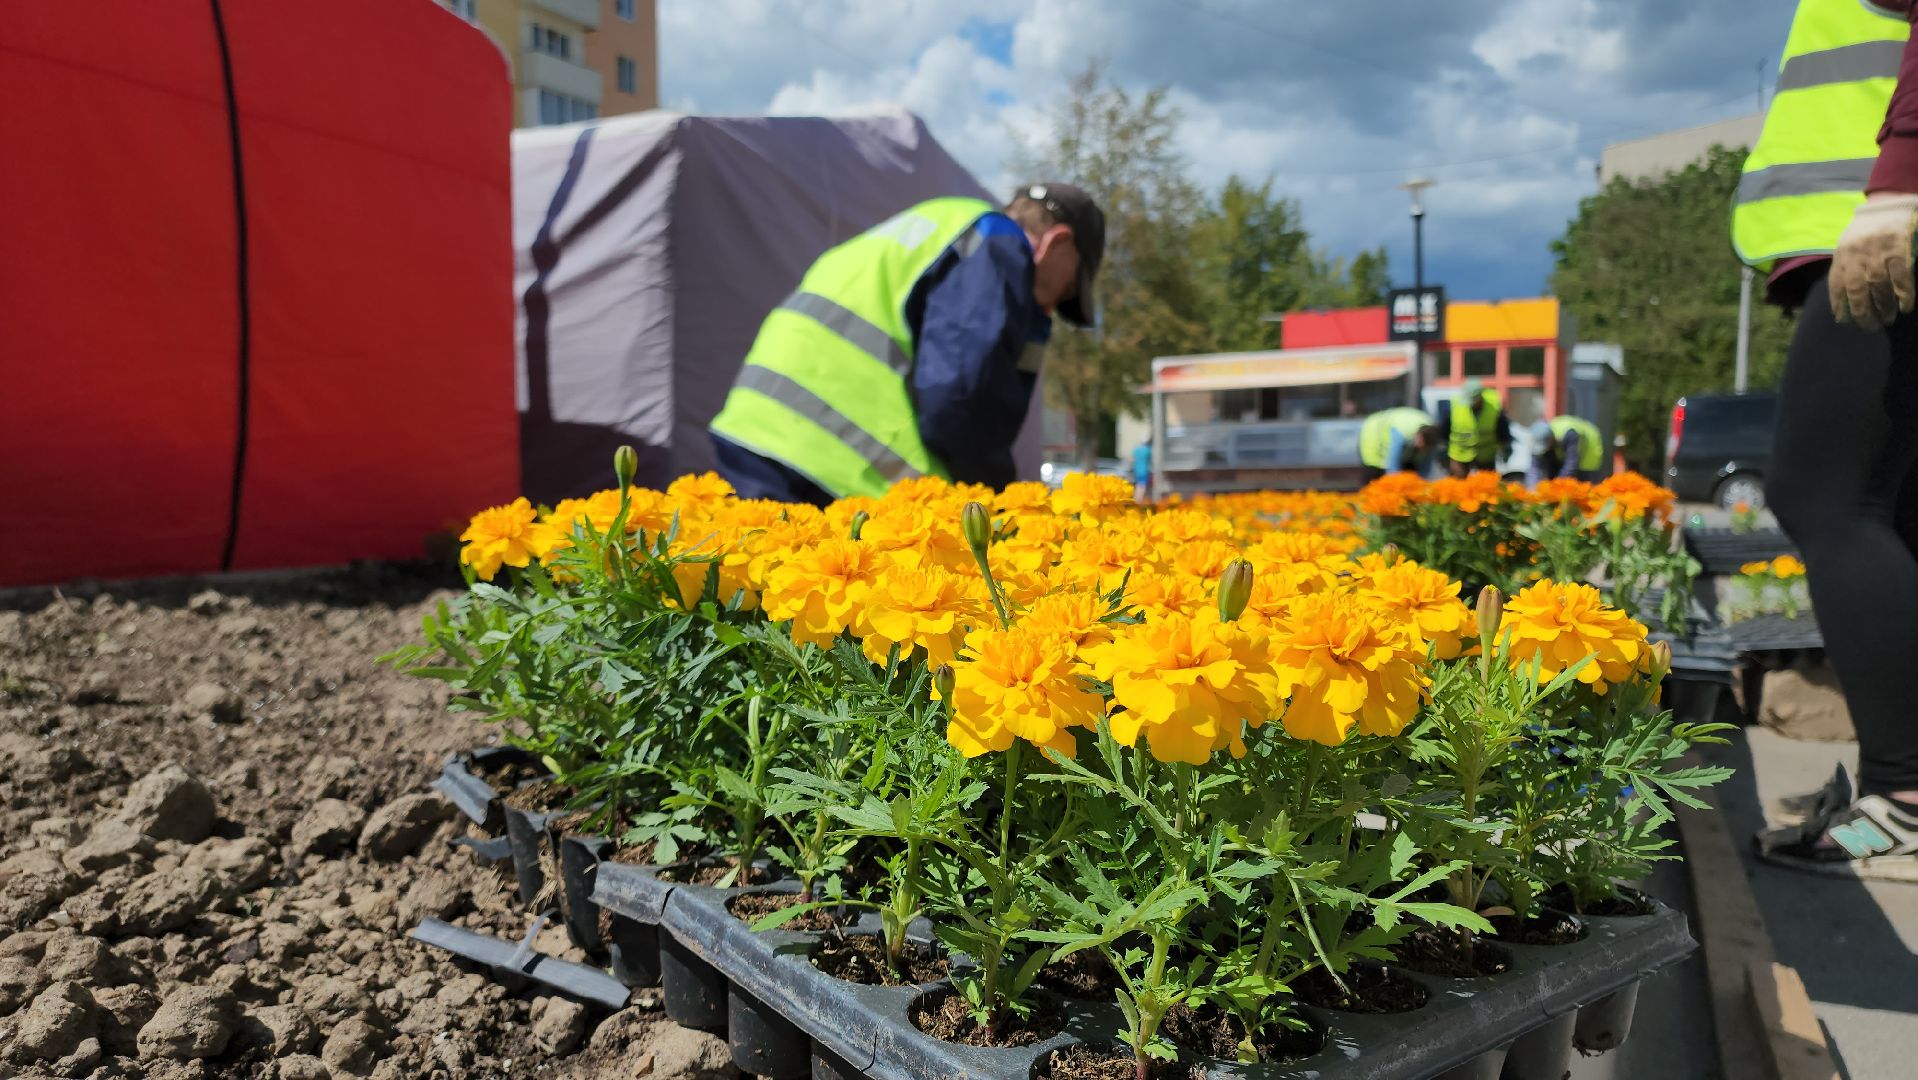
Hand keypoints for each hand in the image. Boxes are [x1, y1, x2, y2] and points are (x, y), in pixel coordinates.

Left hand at [1829, 192, 1917, 329]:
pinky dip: (1903, 295)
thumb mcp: (1848, 245)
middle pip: (1857, 291)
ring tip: (1887, 319)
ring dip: (1884, 307)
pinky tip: (1905, 306)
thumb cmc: (1866, 231)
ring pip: (1878, 288)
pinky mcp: (1898, 250)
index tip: (1844, 321)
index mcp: (1842, 255)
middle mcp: (1856, 255)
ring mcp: (1878, 253)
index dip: (1839, 306)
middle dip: (1863, 313)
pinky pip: (1900, 278)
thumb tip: (1843, 301)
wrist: (1888, 205)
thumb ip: (1845, 268)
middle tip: (1870, 326)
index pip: (1836, 286)